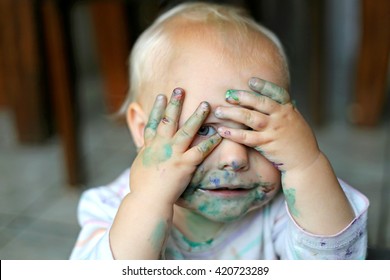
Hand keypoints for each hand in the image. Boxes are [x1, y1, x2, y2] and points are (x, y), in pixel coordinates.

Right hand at [130, 88, 221, 204]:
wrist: (147, 201)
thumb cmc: (141, 188)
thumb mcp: (139, 167)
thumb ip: (144, 155)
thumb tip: (144, 150)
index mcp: (149, 146)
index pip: (153, 123)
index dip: (157, 108)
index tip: (162, 96)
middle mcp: (161, 146)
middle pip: (168, 120)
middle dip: (174, 103)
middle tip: (181, 89)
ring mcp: (173, 154)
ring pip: (186, 130)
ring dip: (197, 116)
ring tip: (206, 104)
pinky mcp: (185, 164)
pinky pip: (200, 151)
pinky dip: (210, 142)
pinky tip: (219, 134)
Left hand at [215, 77, 319, 171]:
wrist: (306, 161)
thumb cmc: (298, 140)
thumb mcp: (295, 120)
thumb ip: (282, 109)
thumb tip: (269, 99)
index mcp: (288, 109)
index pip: (276, 92)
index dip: (263, 85)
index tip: (250, 80)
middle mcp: (281, 117)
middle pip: (259, 102)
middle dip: (242, 97)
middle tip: (227, 94)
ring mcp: (273, 130)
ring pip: (249, 118)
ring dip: (232, 113)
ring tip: (218, 111)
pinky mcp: (267, 144)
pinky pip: (246, 137)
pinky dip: (233, 134)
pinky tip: (222, 131)